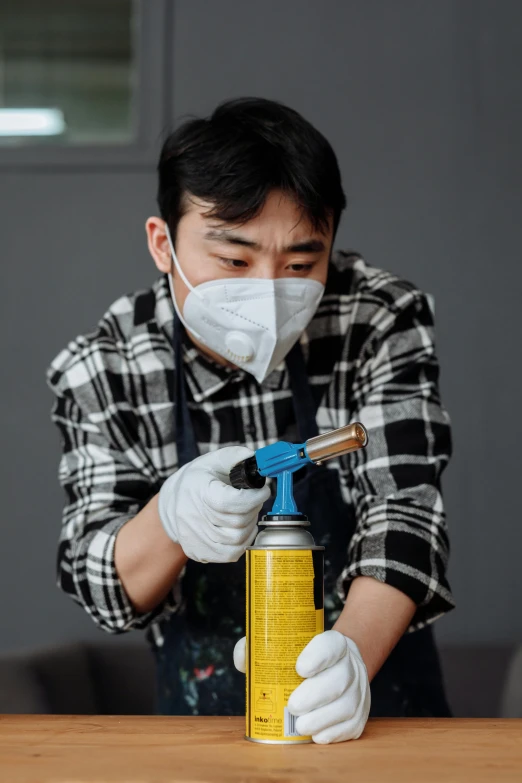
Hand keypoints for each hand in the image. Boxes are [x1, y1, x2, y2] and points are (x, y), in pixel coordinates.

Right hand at [158, 446, 269, 562]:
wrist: (173, 500)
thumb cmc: (198, 479)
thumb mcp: (214, 459)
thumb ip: (236, 456)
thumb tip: (255, 459)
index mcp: (197, 491)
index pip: (229, 502)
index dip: (253, 498)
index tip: (263, 490)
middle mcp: (192, 516)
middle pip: (237, 522)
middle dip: (254, 509)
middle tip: (254, 500)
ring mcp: (194, 537)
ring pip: (236, 541)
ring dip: (250, 526)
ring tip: (247, 513)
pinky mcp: (197, 551)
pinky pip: (229, 554)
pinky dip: (242, 543)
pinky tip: (241, 529)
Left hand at [232, 630, 369, 743]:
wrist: (340, 665)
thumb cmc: (305, 656)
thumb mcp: (287, 644)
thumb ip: (261, 646)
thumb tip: (243, 658)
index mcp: (334, 643)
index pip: (331, 645)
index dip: (318, 656)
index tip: (299, 668)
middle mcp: (351, 665)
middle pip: (340, 678)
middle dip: (316, 695)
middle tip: (292, 706)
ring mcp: (359, 690)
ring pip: (347, 704)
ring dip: (323, 719)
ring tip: (301, 727)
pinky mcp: (360, 713)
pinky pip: (352, 725)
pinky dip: (334, 733)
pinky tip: (318, 736)